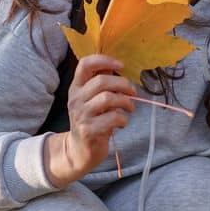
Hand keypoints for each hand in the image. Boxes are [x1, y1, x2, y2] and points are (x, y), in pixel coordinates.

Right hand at [47, 55, 133, 186]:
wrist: (79, 150)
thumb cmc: (91, 121)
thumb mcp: (92, 100)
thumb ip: (102, 85)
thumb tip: (119, 68)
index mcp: (76, 87)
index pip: (85, 64)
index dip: (104, 60)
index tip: (121, 65)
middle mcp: (76, 99)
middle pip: (101, 81)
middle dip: (123, 85)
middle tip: (133, 93)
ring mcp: (81, 115)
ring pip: (108, 98)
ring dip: (125, 102)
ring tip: (130, 108)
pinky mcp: (88, 130)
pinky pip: (112, 118)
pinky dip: (123, 119)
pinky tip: (122, 123)